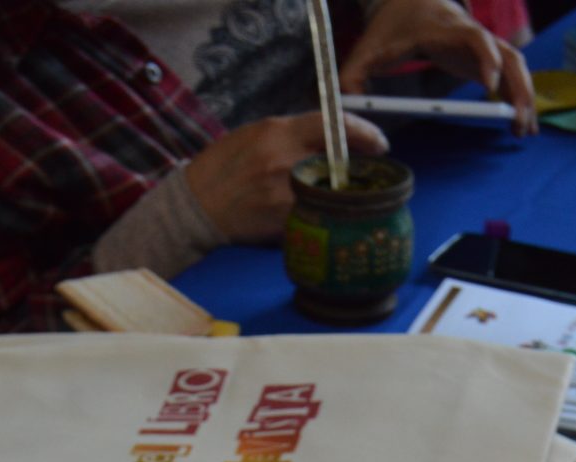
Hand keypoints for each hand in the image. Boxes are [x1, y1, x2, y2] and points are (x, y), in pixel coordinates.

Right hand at [185, 111, 389, 242]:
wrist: (195, 206)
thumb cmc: (223, 167)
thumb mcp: (256, 134)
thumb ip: (294, 134)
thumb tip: (333, 138)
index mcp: (278, 132)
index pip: (333, 125)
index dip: (363, 132)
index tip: (379, 143)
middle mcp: (284, 160)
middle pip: (340, 161)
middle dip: (357, 169)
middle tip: (364, 174)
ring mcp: (285, 193)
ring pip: (332, 192)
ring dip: (342, 195)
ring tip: (338, 197)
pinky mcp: (282, 221)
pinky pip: (315, 216)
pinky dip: (321, 216)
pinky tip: (317, 217)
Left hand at [341, 0, 538, 135]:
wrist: (410, 2)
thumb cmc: (390, 28)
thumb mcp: (368, 49)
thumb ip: (353, 76)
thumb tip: (344, 105)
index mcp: (443, 29)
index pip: (474, 38)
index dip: (486, 58)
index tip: (490, 86)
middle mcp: (470, 34)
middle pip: (507, 54)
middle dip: (517, 86)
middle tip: (519, 120)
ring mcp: (481, 44)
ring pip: (515, 65)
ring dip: (524, 95)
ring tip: (525, 130)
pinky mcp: (484, 57)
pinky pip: (510, 74)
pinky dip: (518, 96)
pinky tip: (521, 123)